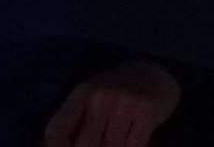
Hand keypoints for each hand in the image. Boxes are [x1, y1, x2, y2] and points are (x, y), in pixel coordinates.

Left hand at [44, 60, 180, 146]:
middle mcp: (101, 95)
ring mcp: (126, 102)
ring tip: (114, 141)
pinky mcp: (147, 110)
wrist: (156, 73)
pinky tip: (131, 142)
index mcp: (82, 93)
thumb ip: (68, 123)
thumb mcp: (89, 98)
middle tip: (102, 143)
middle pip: (84, 146)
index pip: (56, 132)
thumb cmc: (116, 92)